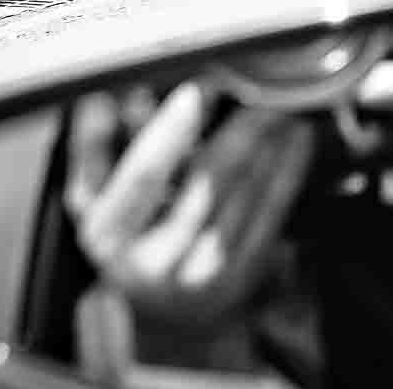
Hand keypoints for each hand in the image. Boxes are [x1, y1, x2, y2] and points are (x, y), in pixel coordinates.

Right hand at [65, 81, 315, 328]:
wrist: (155, 307)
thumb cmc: (123, 226)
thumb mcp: (95, 188)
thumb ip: (104, 141)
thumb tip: (133, 92)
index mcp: (108, 230)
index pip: (142, 176)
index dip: (170, 131)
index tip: (199, 90)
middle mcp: (152, 261)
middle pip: (205, 186)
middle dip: (238, 130)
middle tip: (261, 85)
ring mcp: (198, 276)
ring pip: (244, 196)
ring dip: (270, 141)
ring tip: (284, 100)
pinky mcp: (238, 279)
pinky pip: (270, 214)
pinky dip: (287, 168)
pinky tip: (296, 135)